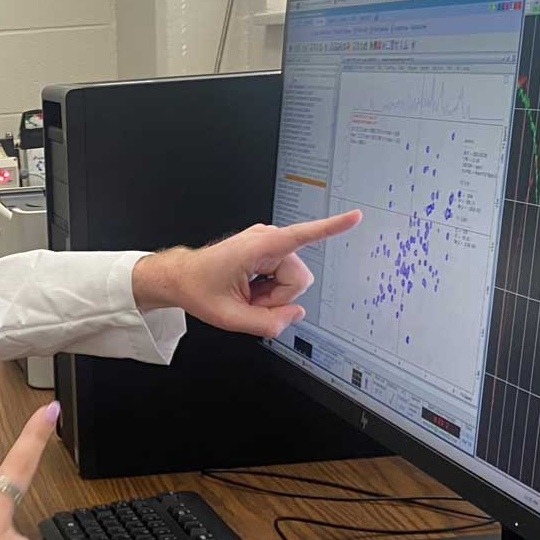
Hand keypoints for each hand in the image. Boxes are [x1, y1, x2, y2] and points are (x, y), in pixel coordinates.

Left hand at [132, 210, 361, 337]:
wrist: (184, 277)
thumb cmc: (200, 288)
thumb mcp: (229, 318)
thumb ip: (267, 323)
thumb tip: (296, 314)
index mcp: (259, 246)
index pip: (302, 235)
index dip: (331, 227)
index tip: (354, 216)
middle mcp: (268, 239)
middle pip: (298, 280)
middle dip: (277, 298)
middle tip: (249, 301)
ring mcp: (269, 244)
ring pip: (293, 282)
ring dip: (272, 296)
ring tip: (247, 294)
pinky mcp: (270, 251)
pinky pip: (284, 278)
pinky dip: (269, 290)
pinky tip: (251, 289)